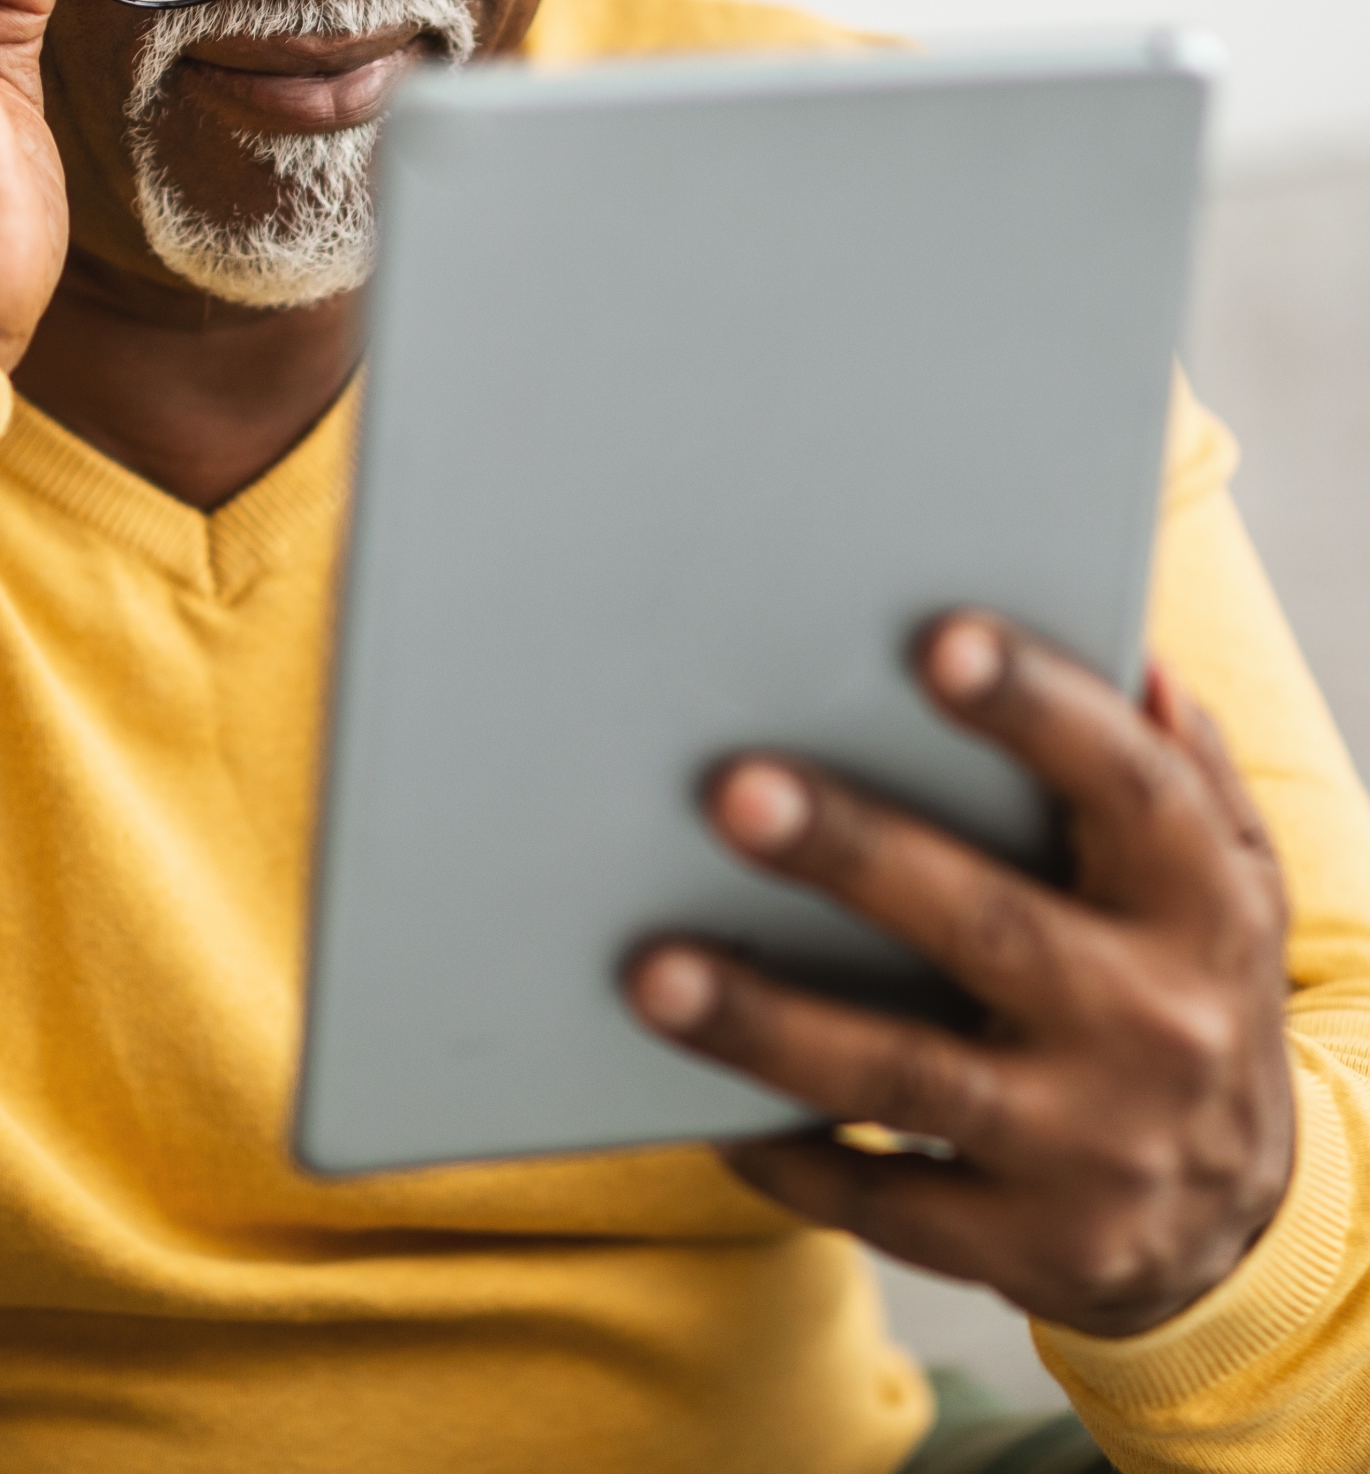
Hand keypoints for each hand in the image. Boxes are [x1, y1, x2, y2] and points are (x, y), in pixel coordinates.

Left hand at [624, 615, 1294, 1336]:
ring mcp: (1093, 1148)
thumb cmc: (1183, 984)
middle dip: (854, 856)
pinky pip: (886, 1201)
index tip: (937, 642)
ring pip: (905, 1074)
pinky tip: (702, 1112)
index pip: (1128, 789)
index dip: (1040, 712)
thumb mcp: (1224, 878)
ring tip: (649, 972)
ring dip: (768, 1025)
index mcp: (1200, 904)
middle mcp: (1157, 1025)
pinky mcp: (1036, 1248)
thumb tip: (1137, 655)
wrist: (1240, 1218)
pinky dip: (790, 1159)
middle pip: (987, 926)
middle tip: (730, 791)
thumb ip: (1176, 765)